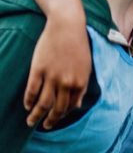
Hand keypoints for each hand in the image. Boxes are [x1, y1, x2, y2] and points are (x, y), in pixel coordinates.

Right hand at [24, 12, 90, 128]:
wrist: (67, 26)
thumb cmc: (78, 46)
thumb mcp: (86, 67)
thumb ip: (81, 87)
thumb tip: (77, 105)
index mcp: (80, 82)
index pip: (70, 106)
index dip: (63, 115)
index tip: (56, 119)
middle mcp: (67, 82)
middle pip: (57, 108)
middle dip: (50, 120)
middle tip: (44, 126)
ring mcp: (52, 77)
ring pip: (42, 103)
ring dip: (36, 115)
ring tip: (31, 122)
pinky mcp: (38, 70)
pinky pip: (32, 90)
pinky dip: (28, 100)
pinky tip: (26, 106)